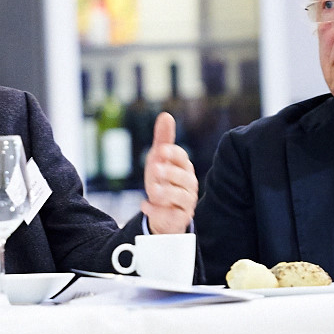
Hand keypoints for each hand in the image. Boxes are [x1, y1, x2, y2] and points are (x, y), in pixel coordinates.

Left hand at [141, 111, 196, 233]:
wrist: (165, 212)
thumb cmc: (164, 181)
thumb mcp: (160, 160)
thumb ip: (163, 139)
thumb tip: (166, 115)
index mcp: (184, 168)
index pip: (183, 159)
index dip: (173, 154)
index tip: (160, 150)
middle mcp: (188, 185)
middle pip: (185, 178)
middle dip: (171, 173)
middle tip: (155, 169)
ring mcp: (185, 203)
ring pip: (182, 197)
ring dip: (166, 192)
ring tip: (152, 190)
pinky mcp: (178, 219)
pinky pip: (171, 216)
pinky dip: (157, 211)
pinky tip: (144, 205)